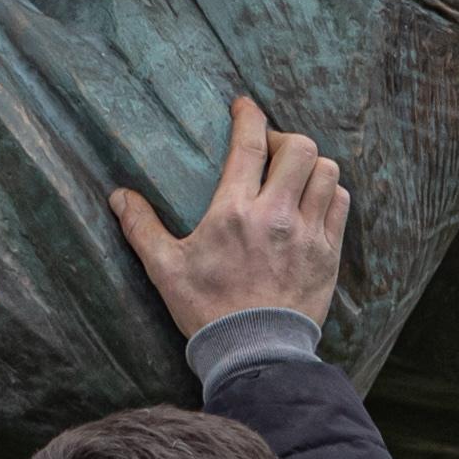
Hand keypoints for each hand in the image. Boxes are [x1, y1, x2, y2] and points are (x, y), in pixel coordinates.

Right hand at [108, 97, 348, 338]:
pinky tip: (312, 202)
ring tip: (292, 176)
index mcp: (234, 212)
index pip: (249, 144)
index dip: (249, 115)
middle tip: (269, 151)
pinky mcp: (328, 254)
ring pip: (326, 172)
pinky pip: (340, 204)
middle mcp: (277, 216)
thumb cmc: (207, 310)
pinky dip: (329, 193)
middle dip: (284, 139)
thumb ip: (142, 228)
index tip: (244, 105)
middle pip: (300, 148)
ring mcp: (308, 234)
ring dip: (309, 165)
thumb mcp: (165, 269)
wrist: (254, 353)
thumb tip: (118, 196)